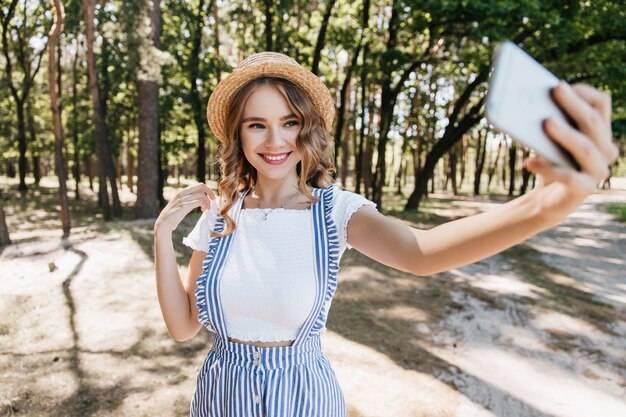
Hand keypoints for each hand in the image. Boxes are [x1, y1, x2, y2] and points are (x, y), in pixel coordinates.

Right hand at [154, 183, 216, 233]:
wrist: (163, 224)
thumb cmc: (173, 216)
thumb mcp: (182, 206)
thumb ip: (189, 201)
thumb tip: (200, 201)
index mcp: (182, 192)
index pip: (198, 185)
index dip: (207, 190)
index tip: (211, 198)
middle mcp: (182, 193)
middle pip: (201, 186)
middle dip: (210, 192)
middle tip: (214, 200)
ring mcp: (183, 199)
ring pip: (201, 195)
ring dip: (207, 202)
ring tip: (207, 209)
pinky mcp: (184, 206)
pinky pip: (199, 201)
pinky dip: (204, 205)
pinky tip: (204, 211)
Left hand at [523, 81, 619, 213]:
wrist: (546, 200)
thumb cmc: (548, 162)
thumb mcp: (547, 140)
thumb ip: (547, 122)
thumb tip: (530, 103)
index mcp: (598, 132)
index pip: (601, 104)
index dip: (583, 93)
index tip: (560, 85)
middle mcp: (605, 149)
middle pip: (593, 122)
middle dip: (573, 104)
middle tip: (555, 90)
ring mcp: (597, 170)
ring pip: (585, 147)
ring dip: (565, 133)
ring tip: (545, 123)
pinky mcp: (584, 189)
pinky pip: (569, 176)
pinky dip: (548, 168)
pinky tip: (529, 162)